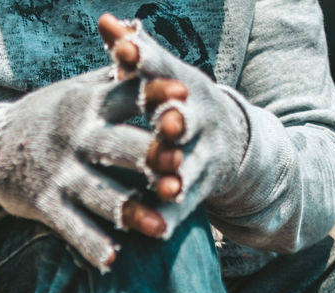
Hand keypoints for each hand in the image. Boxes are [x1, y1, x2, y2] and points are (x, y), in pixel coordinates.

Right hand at [0, 69, 166, 270]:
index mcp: (89, 104)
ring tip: (159, 228)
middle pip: (117, 146)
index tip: (182, 94)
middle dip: (147, 156)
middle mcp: (76, 137)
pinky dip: (90, 244)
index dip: (154, 95)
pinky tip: (111, 260)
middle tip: (179, 167)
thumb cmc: (51, 116)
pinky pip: (70, 226)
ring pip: (99, 194)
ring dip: (130, 211)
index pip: (126, 96)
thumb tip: (152, 54)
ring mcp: (60, 172)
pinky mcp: (45, 202)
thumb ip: (115, 78)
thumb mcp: (77, 90)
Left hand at [97, 14, 245, 231]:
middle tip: (167, 121)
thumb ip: (134, 54)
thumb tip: (106, 21)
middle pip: (185, 119)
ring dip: (179, 175)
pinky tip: (158, 229)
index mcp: (181, 85)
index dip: (144, 59)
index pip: (161, 68)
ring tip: (167, 185)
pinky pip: (184, 204)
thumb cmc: (175, 101)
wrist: (229, 139)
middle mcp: (196, 118)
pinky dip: (171, 215)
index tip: (123, 49)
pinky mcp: (201, 187)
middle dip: (176, 121)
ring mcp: (203, 154)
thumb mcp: (160, 76)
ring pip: (189, 166)